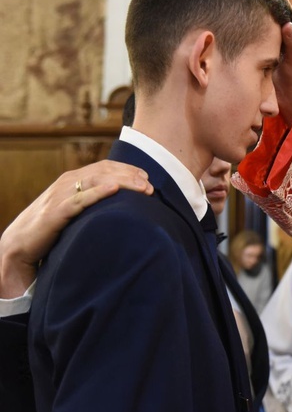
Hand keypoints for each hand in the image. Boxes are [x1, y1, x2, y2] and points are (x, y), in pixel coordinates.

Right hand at [0, 160, 153, 298]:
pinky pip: (79, 199)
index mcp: (74, 179)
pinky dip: (97, 193)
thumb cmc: (53, 227)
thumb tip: (123, 202)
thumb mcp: (76, 208)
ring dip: (122, 182)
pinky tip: (113, 189)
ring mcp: (61, 195)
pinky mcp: (56, 211)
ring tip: (141, 187)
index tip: (148, 178)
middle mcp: (68, 181)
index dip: (129, 170)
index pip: (106, 167)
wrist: (20, 244)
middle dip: (131, 176)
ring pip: (96, 180)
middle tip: (151, 186)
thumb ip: (93, 200)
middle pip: (105, 171)